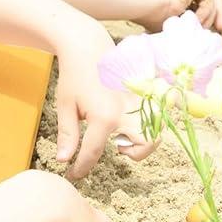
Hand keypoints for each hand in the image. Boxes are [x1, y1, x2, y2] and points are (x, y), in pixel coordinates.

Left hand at [53, 32, 156, 178]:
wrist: (89, 45)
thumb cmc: (74, 75)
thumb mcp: (66, 106)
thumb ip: (68, 135)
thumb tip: (64, 160)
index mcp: (103, 117)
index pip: (93, 154)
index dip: (81, 169)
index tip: (74, 176)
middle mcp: (126, 113)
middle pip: (142, 147)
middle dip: (133, 155)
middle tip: (115, 148)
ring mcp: (138, 104)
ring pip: (156, 133)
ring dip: (144, 141)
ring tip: (125, 134)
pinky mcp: (144, 96)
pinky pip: (157, 118)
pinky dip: (150, 125)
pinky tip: (132, 121)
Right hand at [137, 0, 221, 32]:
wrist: (145, 5)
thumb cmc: (150, 16)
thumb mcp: (172, 20)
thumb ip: (186, 21)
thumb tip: (197, 33)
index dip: (206, 13)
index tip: (211, 29)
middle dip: (216, 14)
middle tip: (221, 29)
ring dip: (208, 17)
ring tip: (199, 28)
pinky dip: (205, 11)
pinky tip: (195, 19)